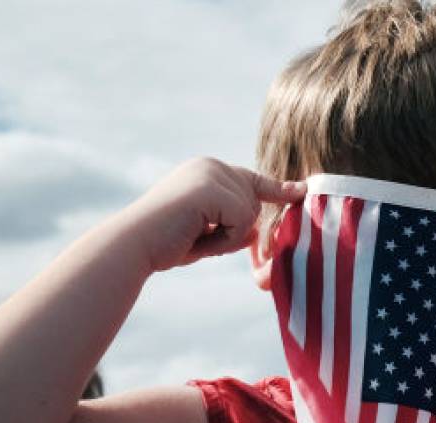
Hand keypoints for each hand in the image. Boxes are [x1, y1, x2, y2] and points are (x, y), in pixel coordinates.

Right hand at [113, 157, 304, 273]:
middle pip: (255, 202)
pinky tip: (196, 236)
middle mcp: (211, 165)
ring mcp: (211, 174)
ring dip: (226, 238)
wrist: (133, 245)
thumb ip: (230, 228)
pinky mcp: (212, 189)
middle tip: (194, 236)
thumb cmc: (164, 243)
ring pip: (250, 214)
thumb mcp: (205, 235)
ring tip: (192, 236)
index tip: (302, 191)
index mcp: (206, 170)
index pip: (251, 181)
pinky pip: (242, 222)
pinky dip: (223, 240)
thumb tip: (256, 231)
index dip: (277, 190)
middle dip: (233, 231)